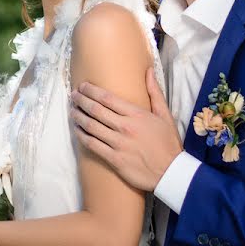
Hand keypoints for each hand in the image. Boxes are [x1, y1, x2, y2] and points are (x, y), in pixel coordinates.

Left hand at [70, 68, 181, 190]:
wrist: (172, 173)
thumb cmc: (168, 144)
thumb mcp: (165, 115)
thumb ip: (155, 92)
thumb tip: (148, 71)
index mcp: (136, 115)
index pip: (107, 98)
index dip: (91, 91)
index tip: (83, 86)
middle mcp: (125, 127)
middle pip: (96, 110)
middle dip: (81, 101)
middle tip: (73, 96)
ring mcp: (118, 144)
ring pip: (91, 126)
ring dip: (78, 117)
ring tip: (72, 111)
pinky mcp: (114, 159)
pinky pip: (92, 145)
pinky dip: (81, 136)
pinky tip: (77, 130)